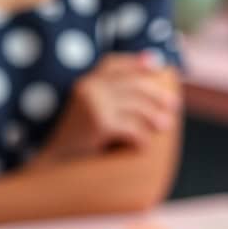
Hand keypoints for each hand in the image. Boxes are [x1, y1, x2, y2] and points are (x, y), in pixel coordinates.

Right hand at [45, 52, 181, 159]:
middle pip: (132, 84)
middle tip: (173, 104)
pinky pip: (132, 128)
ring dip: (154, 117)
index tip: (157, 65)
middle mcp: (89, 88)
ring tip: (165, 126)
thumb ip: (108, 99)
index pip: (114, 63)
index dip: (136, 63)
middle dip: (156, 94)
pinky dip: (141, 138)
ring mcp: (94, 104)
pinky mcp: (100, 123)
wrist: (54, 165)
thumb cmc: (75, 142)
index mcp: (85, 82)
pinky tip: (144, 146)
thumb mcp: (89, 113)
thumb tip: (146, 95)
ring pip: (136, 106)